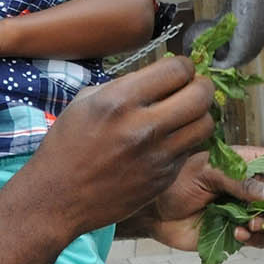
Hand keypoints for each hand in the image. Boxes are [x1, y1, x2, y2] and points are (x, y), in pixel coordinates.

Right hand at [23, 56, 213, 236]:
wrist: (58, 197)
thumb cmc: (67, 144)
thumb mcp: (86, 101)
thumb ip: (125, 85)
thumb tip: (158, 76)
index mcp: (120, 101)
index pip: (177, 70)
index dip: (183, 66)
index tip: (178, 71)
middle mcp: (143, 127)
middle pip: (200, 95)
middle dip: (201, 86)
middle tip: (192, 88)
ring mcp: (157, 156)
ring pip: (205, 124)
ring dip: (200, 114)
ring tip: (186, 114)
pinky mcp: (163, 178)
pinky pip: (191, 150)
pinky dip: (186, 140)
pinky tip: (171, 139)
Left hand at [130, 141, 263, 251]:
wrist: (152, 210)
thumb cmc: (175, 181)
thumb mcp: (208, 173)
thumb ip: (241, 182)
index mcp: (246, 163)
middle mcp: (251, 187)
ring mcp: (245, 210)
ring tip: (251, 224)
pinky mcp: (237, 232)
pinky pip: (260, 239)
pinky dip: (255, 238)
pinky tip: (237, 233)